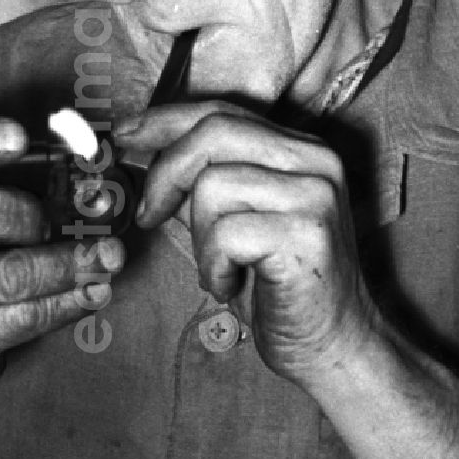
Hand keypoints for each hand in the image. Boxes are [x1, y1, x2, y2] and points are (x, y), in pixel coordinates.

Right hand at [0, 116, 124, 400]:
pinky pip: (23, 318)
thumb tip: (82, 152)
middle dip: (22, 211)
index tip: (19, 135)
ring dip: (67, 263)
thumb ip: (5, 180)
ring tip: (109, 255)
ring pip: (5, 275)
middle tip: (56, 218)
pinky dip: (69, 302)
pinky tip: (95, 291)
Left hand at [118, 103, 376, 387]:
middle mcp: (316, 160)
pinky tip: (232, 285)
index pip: (221, 112)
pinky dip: (214, 266)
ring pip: (213, 185)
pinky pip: (226, 234)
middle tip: (148, 215)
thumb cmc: (276, 285)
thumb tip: (140, 148)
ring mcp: (317, 195)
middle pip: (214, 132)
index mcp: (300, 147)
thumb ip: (196, 182)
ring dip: (199, 238)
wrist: (333, 346)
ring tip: (220, 268)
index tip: (124, 135)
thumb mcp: (229, 220)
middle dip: (166, 173)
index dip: (165, 121)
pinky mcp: (309, 234)